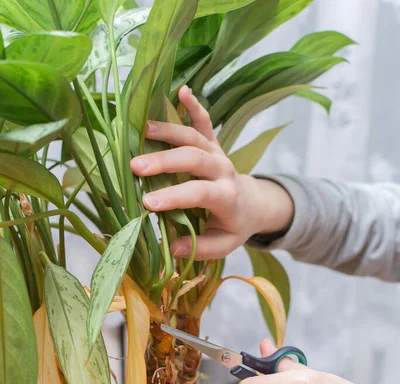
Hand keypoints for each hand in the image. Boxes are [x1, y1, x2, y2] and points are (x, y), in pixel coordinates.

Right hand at [130, 86, 293, 259]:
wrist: (253, 203)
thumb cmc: (233, 225)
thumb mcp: (224, 245)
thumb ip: (201, 248)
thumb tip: (172, 248)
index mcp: (227, 197)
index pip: (200, 193)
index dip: (175, 197)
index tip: (147, 203)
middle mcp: (223, 170)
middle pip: (195, 159)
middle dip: (165, 161)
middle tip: (135, 167)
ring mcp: (218, 153)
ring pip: (194, 137)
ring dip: (168, 131)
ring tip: (141, 131)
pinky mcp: (213, 143)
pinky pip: (205, 121)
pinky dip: (194, 105)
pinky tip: (181, 90)